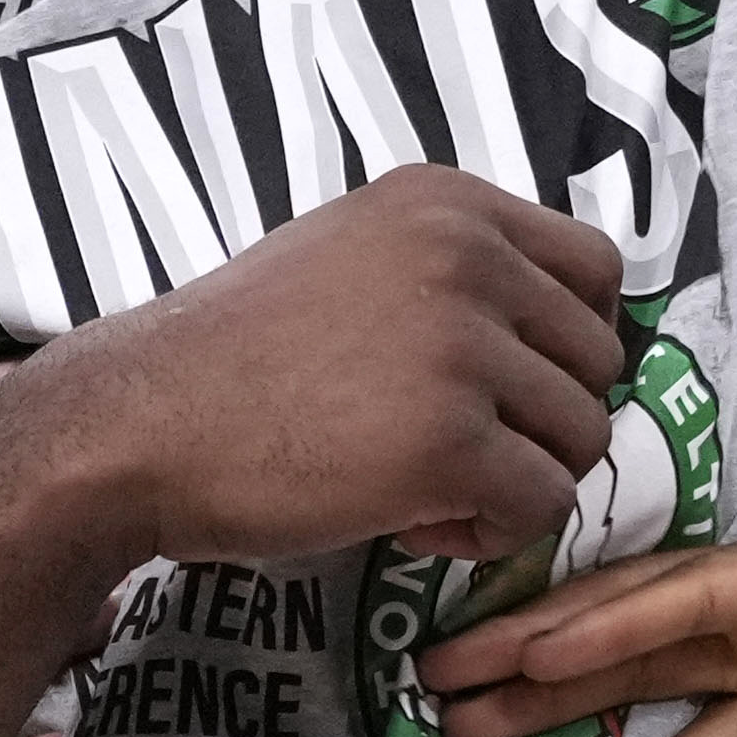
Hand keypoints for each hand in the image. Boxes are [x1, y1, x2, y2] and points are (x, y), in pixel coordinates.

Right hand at [0, 166, 624, 575]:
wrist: (136, 426)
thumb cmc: (232, 359)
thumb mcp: (350, 257)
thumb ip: (451, 272)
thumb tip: (558, 330)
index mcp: (447, 202)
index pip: (597, 269)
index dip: (569, 343)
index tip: (509, 388)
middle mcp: (466, 254)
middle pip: (600, 359)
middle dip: (542, 421)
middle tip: (455, 452)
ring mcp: (462, 344)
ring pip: (583, 436)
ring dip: (518, 481)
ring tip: (426, 489)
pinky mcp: (451, 439)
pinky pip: (544, 505)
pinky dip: (491, 534)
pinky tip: (414, 523)